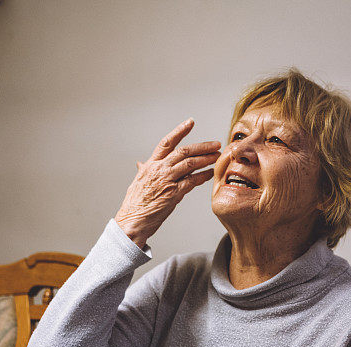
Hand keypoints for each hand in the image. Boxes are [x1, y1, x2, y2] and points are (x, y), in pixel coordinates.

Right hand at [115, 118, 220, 247]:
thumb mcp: (137, 182)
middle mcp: (159, 169)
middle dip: (202, 146)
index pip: (167, 143)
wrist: (132, 221)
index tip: (191, 122)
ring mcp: (166, 180)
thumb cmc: (135, 204)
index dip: (179, 131)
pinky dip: (203, 176)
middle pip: (184, 151)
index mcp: (150, 165)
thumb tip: (140, 163)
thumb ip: (143, 170)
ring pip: (190, 163)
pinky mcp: (173, 193)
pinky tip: (211, 173)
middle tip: (215, 144)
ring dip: (206, 159)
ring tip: (217, 156)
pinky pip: (192, 181)